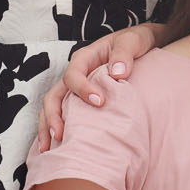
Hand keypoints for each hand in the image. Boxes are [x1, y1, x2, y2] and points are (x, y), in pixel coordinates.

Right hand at [33, 25, 158, 152]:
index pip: (73, 75)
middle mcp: (75, 74)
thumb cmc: (134, 41)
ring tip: (49, 149)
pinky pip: (63, 113)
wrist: (140, 44)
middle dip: (53, 116)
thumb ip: (124, 54)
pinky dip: (56, 129)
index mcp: (84, 58)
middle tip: (60, 135)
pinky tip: (55, 148)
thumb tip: (118, 73)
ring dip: (48, 126)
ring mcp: (75, 88)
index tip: (100, 102)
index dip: (82, 89)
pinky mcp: (80, 100)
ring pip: (53, 107)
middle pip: (54, 95)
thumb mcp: (132, 41)